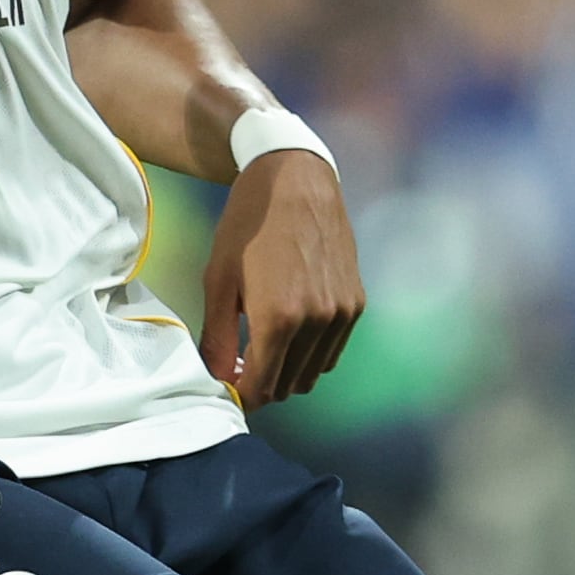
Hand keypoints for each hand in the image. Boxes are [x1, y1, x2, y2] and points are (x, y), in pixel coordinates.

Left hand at [203, 149, 362, 406]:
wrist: (294, 178)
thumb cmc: (247, 225)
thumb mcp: (219, 279)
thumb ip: (217, 337)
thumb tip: (218, 380)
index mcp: (279, 318)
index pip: (262, 387)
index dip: (242, 395)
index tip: (229, 386)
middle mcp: (317, 321)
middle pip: (289, 385)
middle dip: (263, 384)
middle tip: (241, 365)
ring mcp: (342, 313)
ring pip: (313, 373)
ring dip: (288, 371)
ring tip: (264, 347)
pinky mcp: (356, 303)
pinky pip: (333, 351)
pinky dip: (311, 353)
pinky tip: (291, 330)